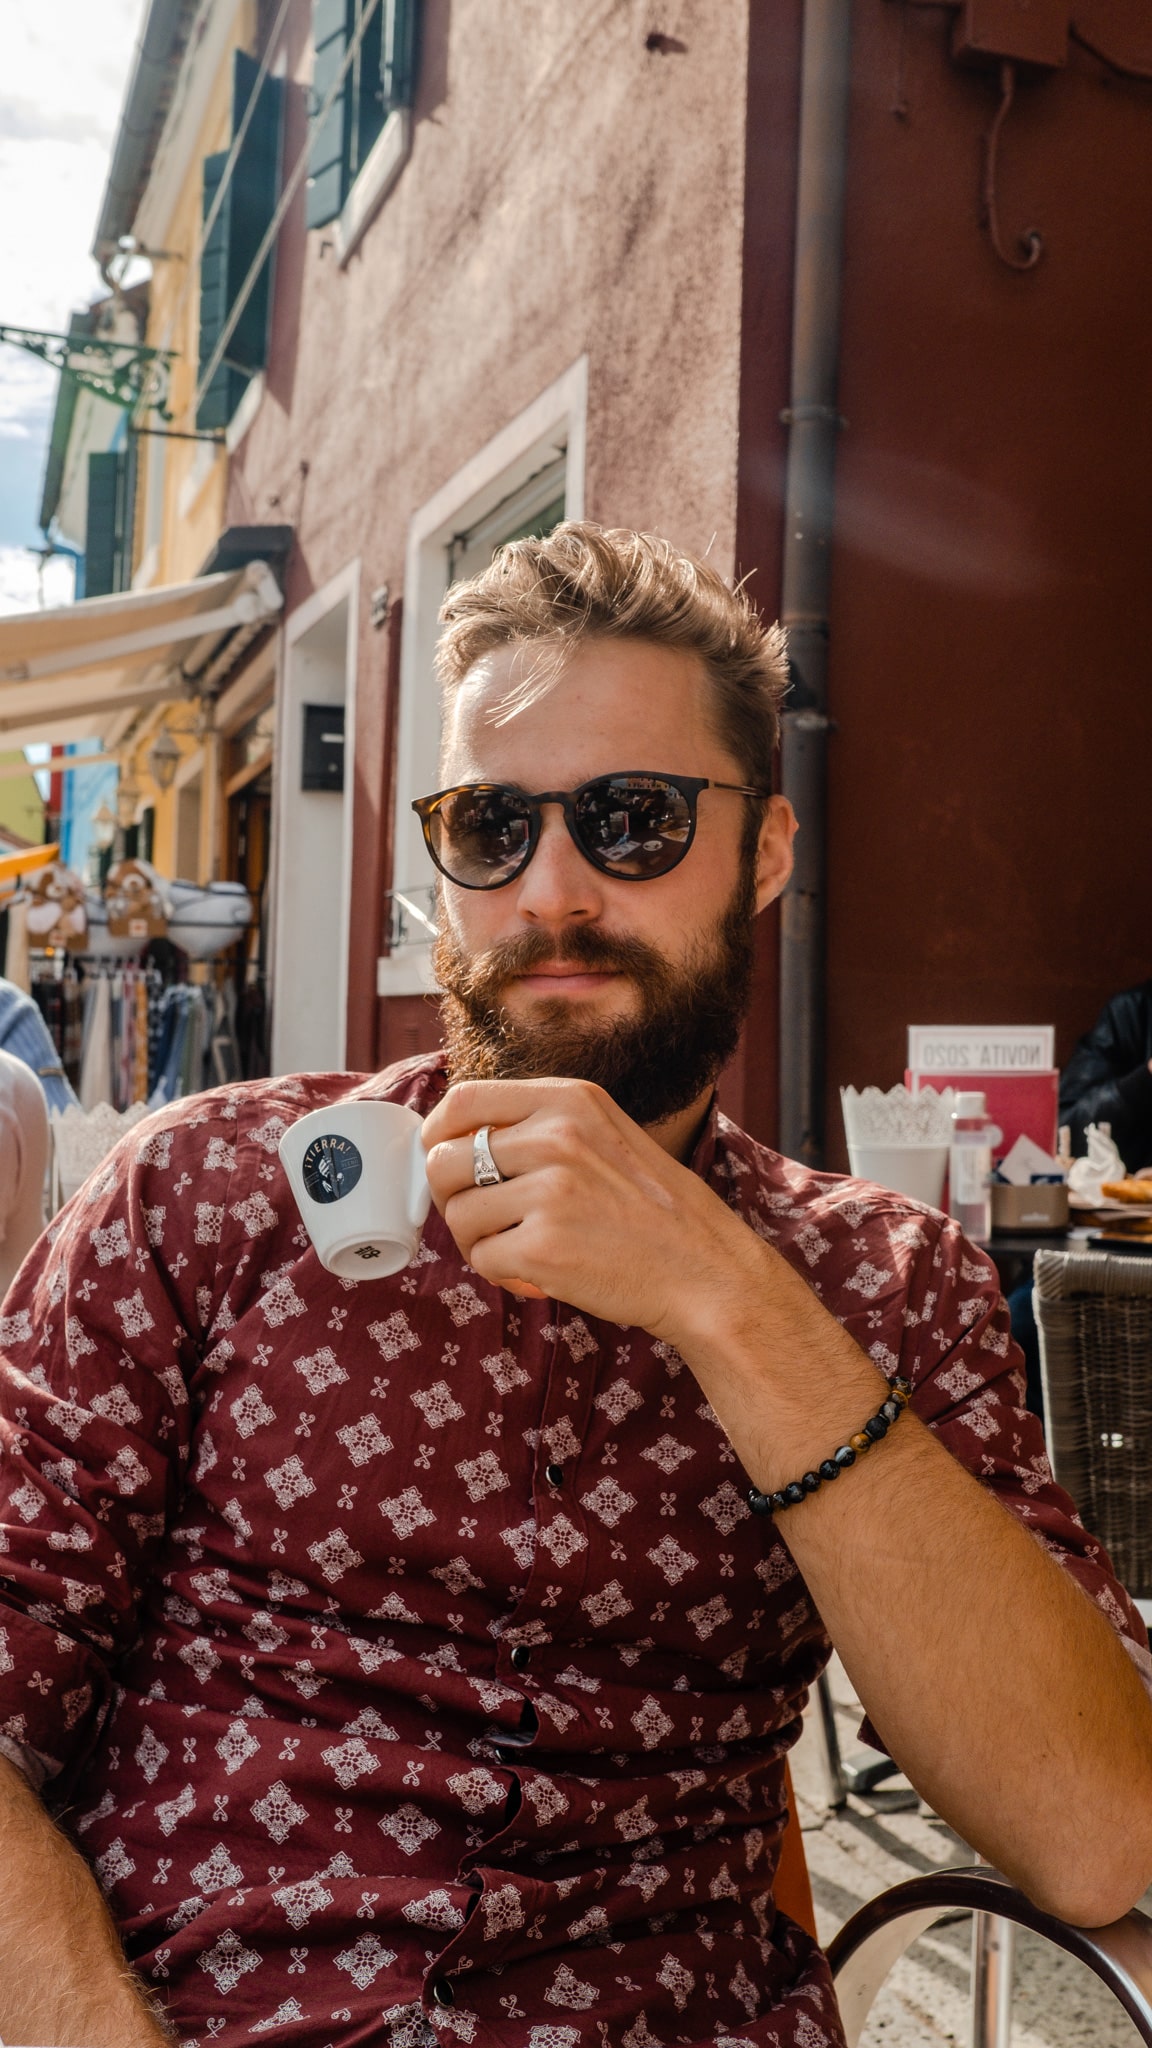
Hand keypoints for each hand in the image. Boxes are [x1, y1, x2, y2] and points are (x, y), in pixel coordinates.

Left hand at [421, 1078, 765, 1344]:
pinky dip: (502, 1274)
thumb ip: (539, 1127)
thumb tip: (453, 1138)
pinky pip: (482, 1259)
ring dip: (479, 1242)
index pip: (463, 1100)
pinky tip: (538, 1273)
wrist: (706, 1270)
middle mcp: (556, 1136)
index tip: (444, 1161)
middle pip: (444, 1160)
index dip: (437, 1135)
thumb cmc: (654, 1211)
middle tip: (484, 1220)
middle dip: (452, 1198)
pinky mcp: (544, 1247)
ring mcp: (549, 1191)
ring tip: (522, 1249)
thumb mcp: (604, 1135)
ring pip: (458, 1215)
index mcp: (569, 1099)